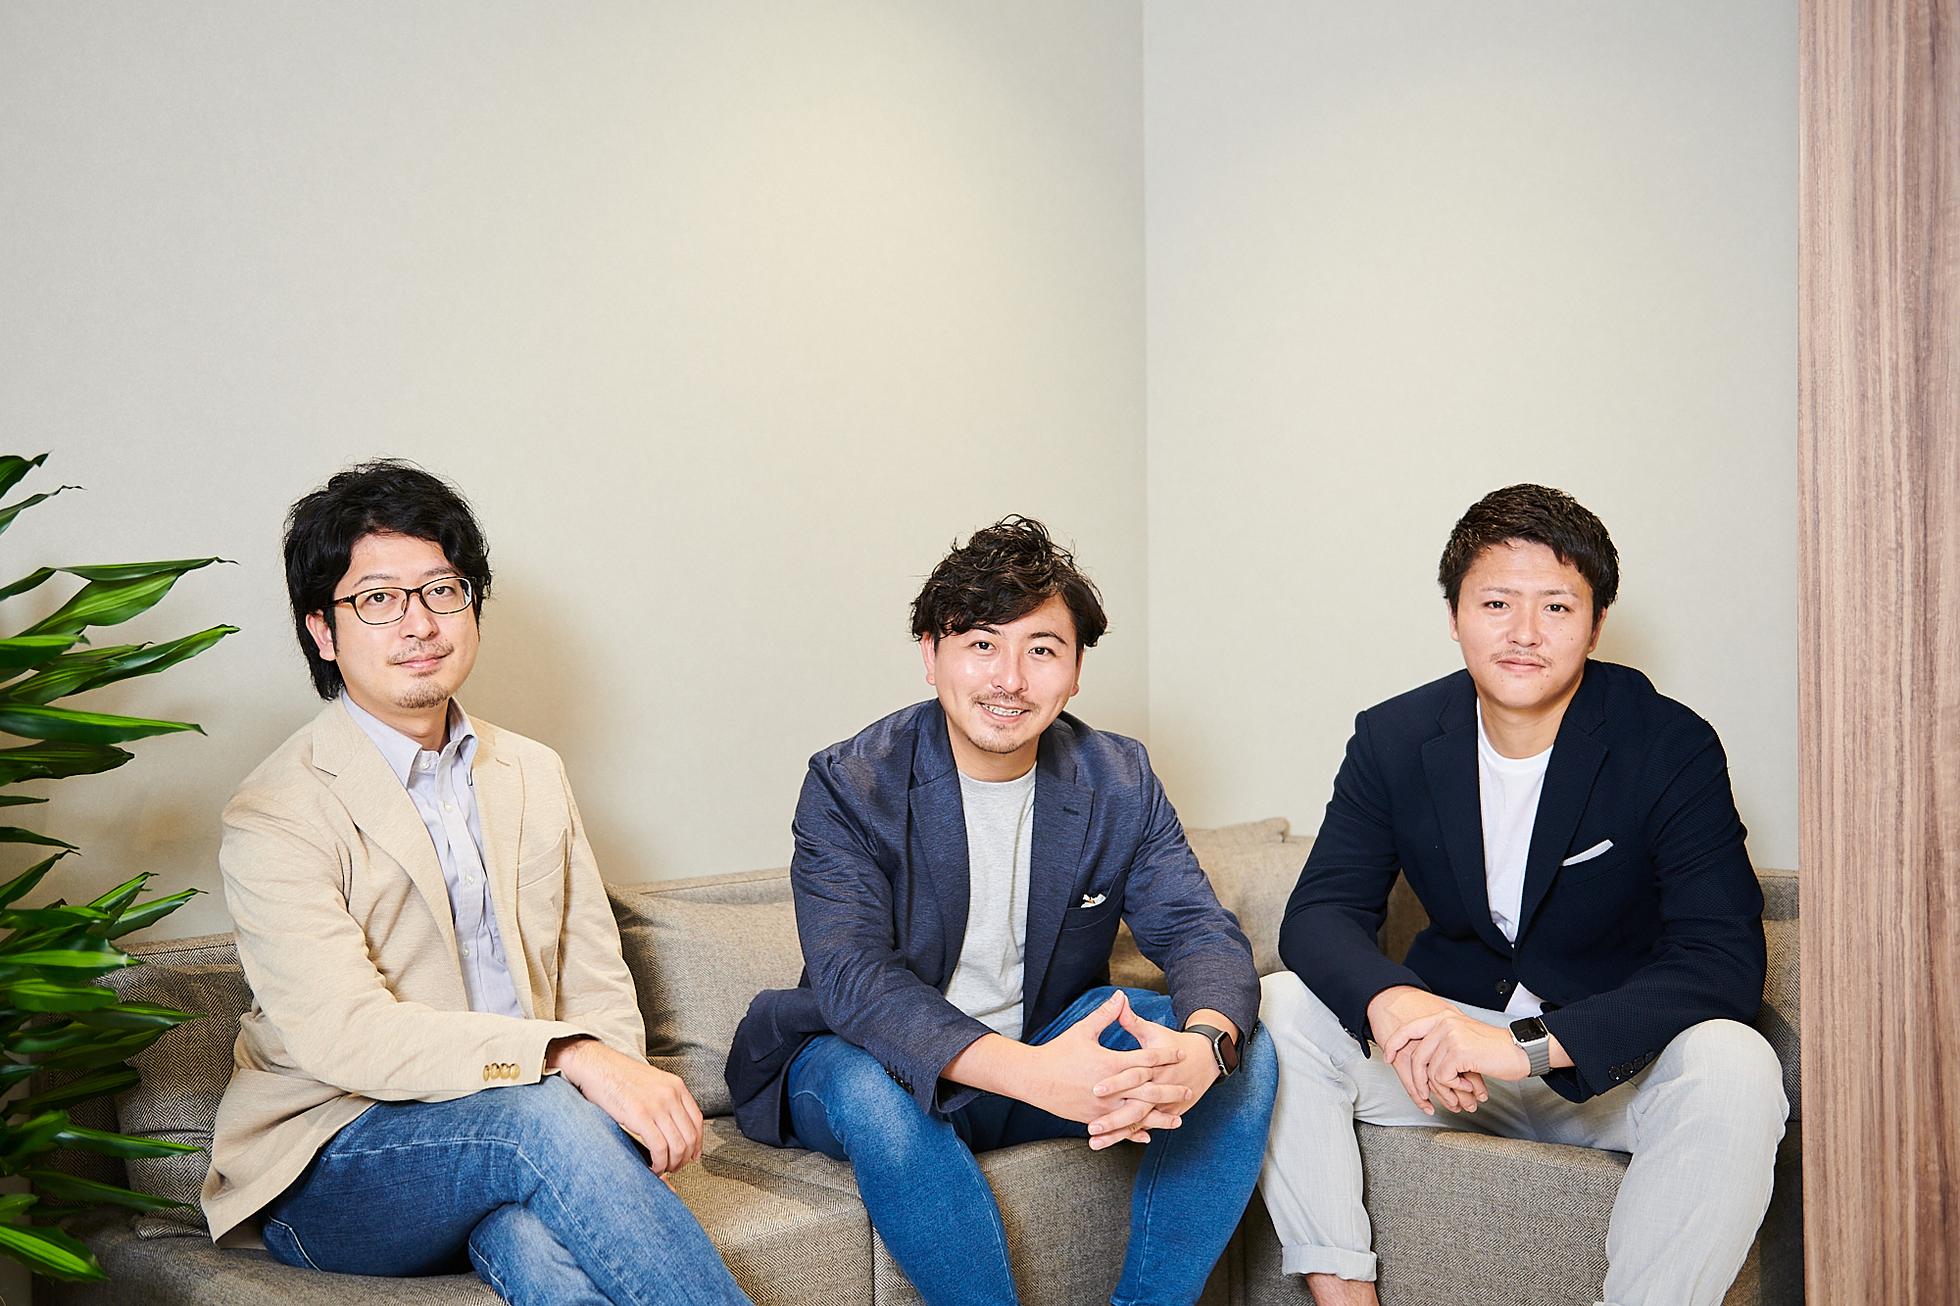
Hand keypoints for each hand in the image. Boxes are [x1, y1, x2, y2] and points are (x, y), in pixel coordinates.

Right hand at [548, 1037, 704, 1176]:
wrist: (595, 1065)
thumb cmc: (618, 1076)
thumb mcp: (651, 1082)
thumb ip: (665, 1100)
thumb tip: (672, 1128)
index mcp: (676, 1085)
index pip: (697, 1121)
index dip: (697, 1143)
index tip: (692, 1156)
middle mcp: (671, 1094)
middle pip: (690, 1136)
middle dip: (684, 1159)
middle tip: (674, 1167)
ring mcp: (657, 1105)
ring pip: (678, 1145)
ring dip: (672, 1164)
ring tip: (661, 1169)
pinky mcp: (640, 1115)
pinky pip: (659, 1148)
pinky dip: (659, 1164)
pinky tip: (651, 1167)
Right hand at [1016, 991, 1189, 1143]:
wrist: (1034, 1079)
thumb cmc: (1058, 1052)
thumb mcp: (1083, 1030)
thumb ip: (1106, 1015)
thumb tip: (1121, 996)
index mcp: (1110, 1064)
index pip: (1145, 1059)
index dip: (1165, 1055)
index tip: (1180, 1054)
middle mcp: (1110, 1088)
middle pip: (1148, 1090)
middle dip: (1171, 1090)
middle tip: (1189, 1090)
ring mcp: (1103, 1107)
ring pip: (1138, 1115)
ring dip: (1160, 1117)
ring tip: (1179, 1119)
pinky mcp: (1094, 1119)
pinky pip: (1119, 1128)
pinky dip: (1135, 1133)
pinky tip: (1148, 1136)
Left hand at [1084, 998, 1223, 1148]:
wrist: (1204, 1059)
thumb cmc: (1172, 1043)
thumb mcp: (1153, 1032)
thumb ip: (1132, 1021)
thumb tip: (1118, 999)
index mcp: (1154, 1067)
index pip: (1134, 1075)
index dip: (1115, 1082)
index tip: (1095, 1089)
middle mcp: (1160, 1088)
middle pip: (1136, 1107)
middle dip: (1114, 1119)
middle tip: (1092, 1127)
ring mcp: (1164, 1104)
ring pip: (1138, 1122)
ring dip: (1117, 1134)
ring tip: (1095, 1142)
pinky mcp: (1166, 1114)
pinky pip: (1145, 1127)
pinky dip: (1129, 1136)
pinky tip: (1111, 1144)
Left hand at [1366, 986, 1487, 1114]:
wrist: (1521, 1051)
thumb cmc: (1495, 1050)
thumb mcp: (1463, 1039)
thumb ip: (1441, 1043)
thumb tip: (1420, 1064)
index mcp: (1443, 1017)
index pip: (1408, 1029)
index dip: (1394, 1044)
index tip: (1388, 1057)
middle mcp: (1444, 1023)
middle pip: (1416, 1057)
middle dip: (1420, 1082)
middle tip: (1426, 1097)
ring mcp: (1450, 1036)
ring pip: (1430, 1072)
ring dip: (1443, 1090)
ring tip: (1459, 1097)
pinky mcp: (1458, 1051)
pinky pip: (1442, 1077)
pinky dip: (1453, 1088)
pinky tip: (1470, 1088)